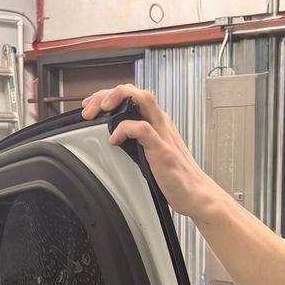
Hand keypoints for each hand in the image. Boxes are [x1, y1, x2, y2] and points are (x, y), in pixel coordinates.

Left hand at [81, 84, 220, 218]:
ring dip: (116, 99)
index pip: (131, 96)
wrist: (194, 193)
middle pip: (133, 91)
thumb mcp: (150, 153)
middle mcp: (160, 123)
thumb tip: (115, 139)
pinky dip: (125, 129)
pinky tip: (114, 139)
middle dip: (106, 94)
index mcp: (157, 122)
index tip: (91, 107)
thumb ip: (136, 142)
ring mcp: (162, 133)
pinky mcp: (162, 149)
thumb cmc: (175, 177)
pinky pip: (142, 129)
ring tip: (100, 110)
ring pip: (141, 99)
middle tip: (89, 109)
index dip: (108, 96)